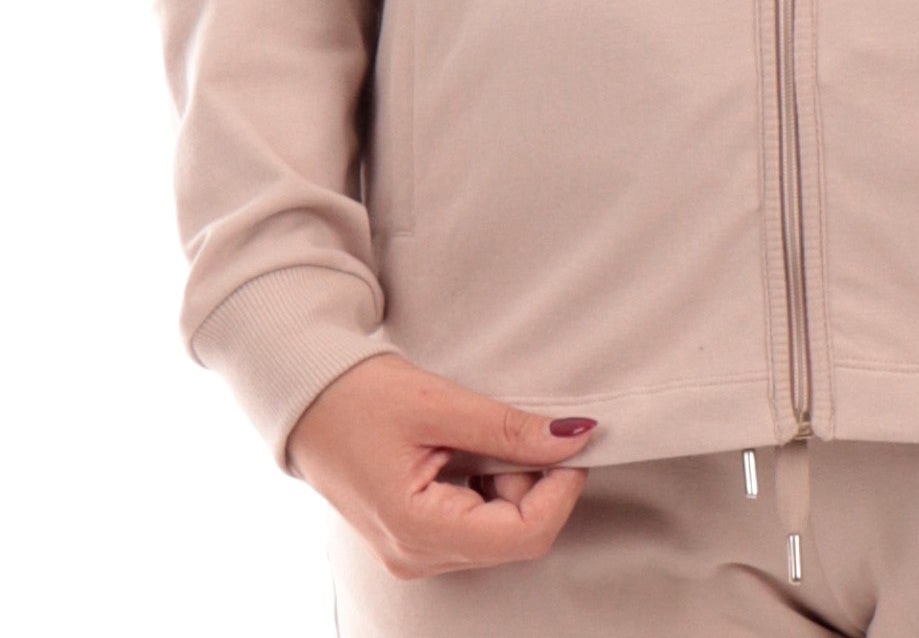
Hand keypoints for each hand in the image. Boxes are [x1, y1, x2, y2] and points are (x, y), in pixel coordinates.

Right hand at [287, 352, 600, 578]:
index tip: (569, 440)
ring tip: (475, 436)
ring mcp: (414, 552)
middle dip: (532, 481)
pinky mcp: (414, 538)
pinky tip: (463, 451)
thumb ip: (509, 428)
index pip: (524, 535)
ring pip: (499, 532)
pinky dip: (489, 486)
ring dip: (509, 482)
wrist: (306, 399)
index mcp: (419, 532)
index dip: (561, 488)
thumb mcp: (440, 404)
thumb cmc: (360, 397)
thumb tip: (577, 438)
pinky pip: (476, 524)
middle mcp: (417, 556)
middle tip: (510, 428)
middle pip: (515, 535)